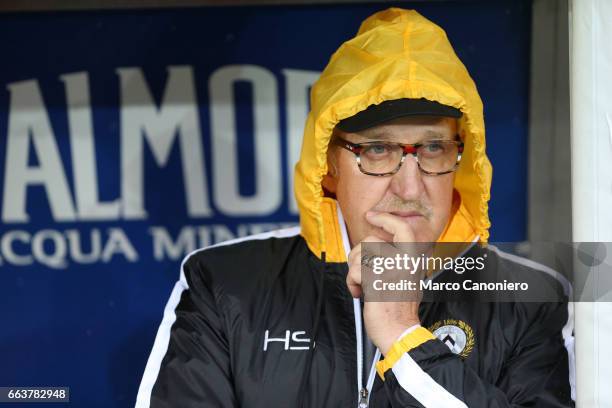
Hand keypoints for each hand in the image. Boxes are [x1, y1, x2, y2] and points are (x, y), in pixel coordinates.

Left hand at [346, 211, 421, 354]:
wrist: (400, 333)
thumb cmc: (400, 310)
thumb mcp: (408, 279)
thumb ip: (397, 261)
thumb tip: (377, 246)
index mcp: (412, 261)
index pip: (403, 229)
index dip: (385, 219)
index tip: (372, 216)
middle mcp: (404, 262)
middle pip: (371, 240)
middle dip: (359, 253)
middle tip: (360, 271)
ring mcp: (390, 270)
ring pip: (360, 254)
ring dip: (354, 270)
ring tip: (361, 285)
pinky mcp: (376, 281)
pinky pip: (355, 270)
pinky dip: (351, 282)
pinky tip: (359, 293)